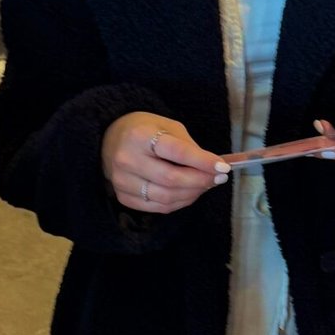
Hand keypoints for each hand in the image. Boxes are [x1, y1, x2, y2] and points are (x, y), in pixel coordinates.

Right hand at [101, 111, 228, 213]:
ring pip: (166, 197)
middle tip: (219, 178)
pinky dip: (179, 203)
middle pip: (171, 179)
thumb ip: (189, 147)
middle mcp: (127, 159)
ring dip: (192, 194)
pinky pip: (158, 207)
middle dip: (200, 181)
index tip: (223, 167)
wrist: (111, 141)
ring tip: (206, 185)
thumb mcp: (167, 127)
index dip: (202, 161)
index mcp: (139, 136)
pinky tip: (189, 193)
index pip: (176, 152)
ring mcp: (122, 181)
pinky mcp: (123, 197)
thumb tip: (215, 168)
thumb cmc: (145, 131)